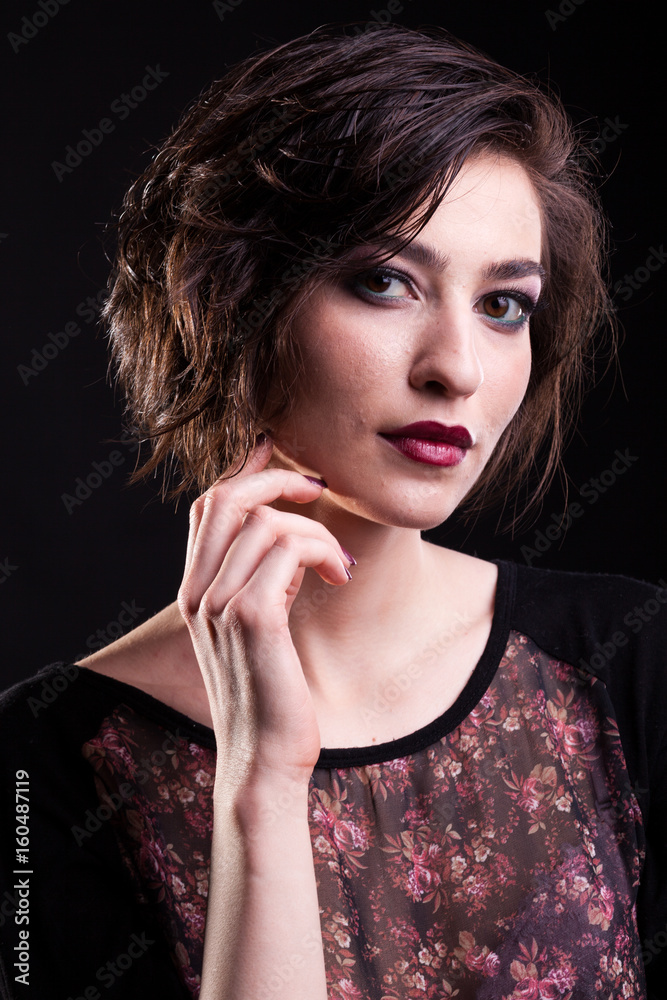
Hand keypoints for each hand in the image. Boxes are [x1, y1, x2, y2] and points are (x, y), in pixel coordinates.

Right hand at [177, 436, 353, 786]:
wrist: (264, 759)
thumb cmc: (269, 696)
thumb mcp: (257, 631)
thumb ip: (262, 583)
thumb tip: (291, 539)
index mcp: (194, 592)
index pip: (206, 507)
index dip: (242, 468)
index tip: (275, 447)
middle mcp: (198, 593)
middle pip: (225, 498)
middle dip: (277, 477)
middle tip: (317, 487)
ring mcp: (220, 605)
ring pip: (266, 522)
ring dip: (315, 529)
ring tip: (338, 563)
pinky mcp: (253, 619)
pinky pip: (289, 550)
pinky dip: (323, 551)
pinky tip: (339, 576)